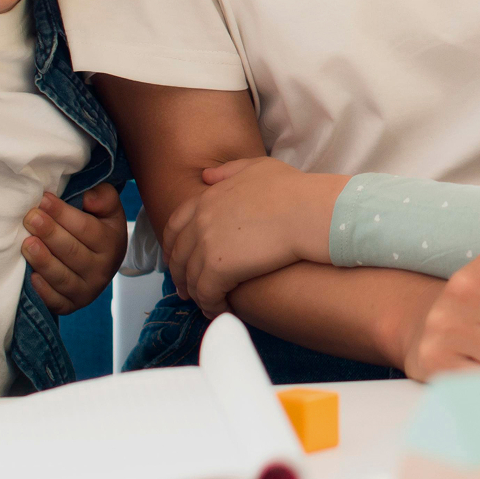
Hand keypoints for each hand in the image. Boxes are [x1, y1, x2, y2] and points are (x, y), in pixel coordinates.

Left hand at [21, 184, 126, 315]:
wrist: (105, 261)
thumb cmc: (101, 228)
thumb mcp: (109, 209)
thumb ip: (104, 197)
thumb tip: (88, 197)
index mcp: (112, 243)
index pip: (85, 228)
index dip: (63, 213)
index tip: (43, 199)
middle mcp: (102, 270)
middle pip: (72, 252)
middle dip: (49, 233)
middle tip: (30, 217)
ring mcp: (87, 291)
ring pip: (62, 277)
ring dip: (42, 260)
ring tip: (26, 243)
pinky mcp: (71, 305)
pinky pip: (55, 300)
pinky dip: (42, 290)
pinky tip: (31, 275)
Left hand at [162, 158, 345, 317]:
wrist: (306, 211)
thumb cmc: (291, 189)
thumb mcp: (257, 168)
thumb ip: (228, 171)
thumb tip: (206, 176)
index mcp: (207, 198)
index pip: (175, 225)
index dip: (174, 246)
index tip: (178, 260)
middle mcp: (200, 221)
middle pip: (179, 255)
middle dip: (180, 275)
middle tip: (186, 290)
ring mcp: (206, 244)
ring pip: (191, 279)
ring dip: (197, 294)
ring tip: (208, 305)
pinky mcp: (218, 269)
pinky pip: (206, 294)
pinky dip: (211, 306)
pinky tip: (221, 311)